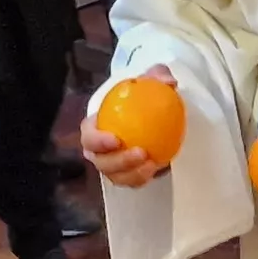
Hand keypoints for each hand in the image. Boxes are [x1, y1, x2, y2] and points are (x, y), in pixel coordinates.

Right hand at [85, 64, 172, 188]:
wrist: (149, 115)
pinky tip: (158, 168)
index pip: (88, 137)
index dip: (97, 141)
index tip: (116, 140)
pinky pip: (132, 181)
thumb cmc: (139, 98)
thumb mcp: (149, 82)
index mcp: (94, 128)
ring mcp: (112, 166)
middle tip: (141, 152)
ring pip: (116, 176)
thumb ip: (157, 76)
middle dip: (118, 162)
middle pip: (101, 162)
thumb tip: (168, 82)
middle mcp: (98, 150)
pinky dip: (142, 178)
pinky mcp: (127, 175)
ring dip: (132, 174)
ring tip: (151, 164)